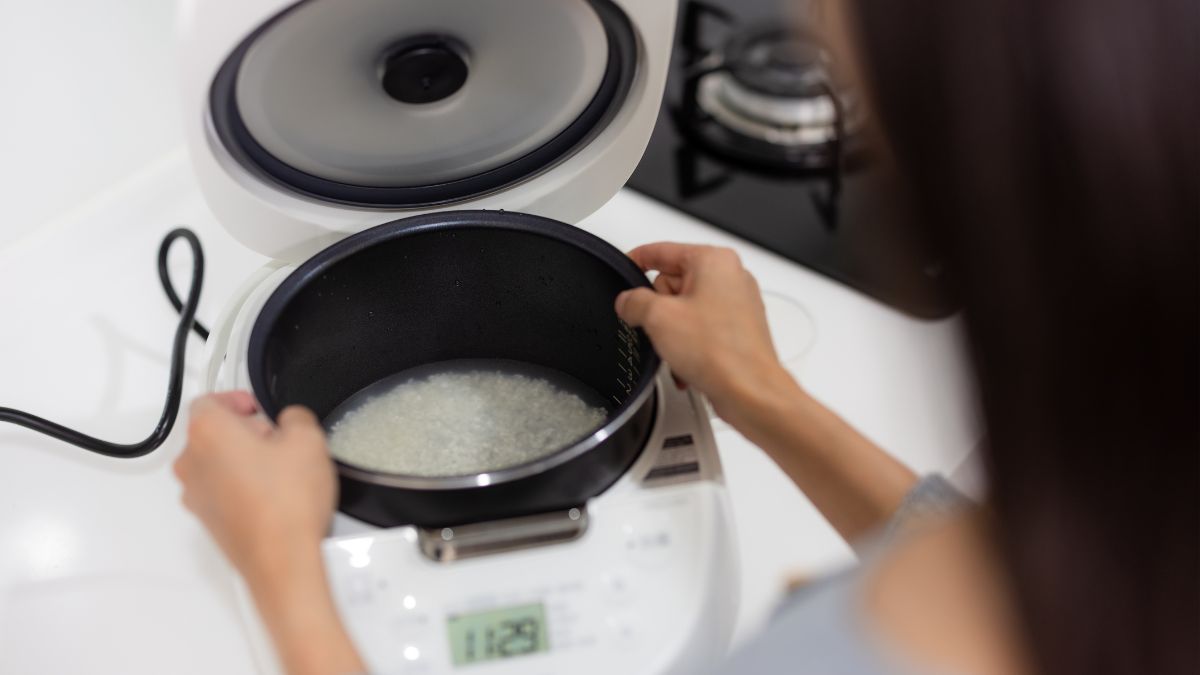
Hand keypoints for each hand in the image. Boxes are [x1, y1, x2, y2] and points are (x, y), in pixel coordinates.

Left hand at [174, 392, 335, 582]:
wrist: (282, 561)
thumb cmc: (287, 504)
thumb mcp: (308, 440)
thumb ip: (295, 416)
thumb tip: (289, 421)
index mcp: (207, 432)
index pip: (210, 399)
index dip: (238, 400)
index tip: (259, 409)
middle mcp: (191, 462)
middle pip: (212, 432)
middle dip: (244, 431)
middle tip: (279, 440)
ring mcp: (195, 494)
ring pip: (216, 462)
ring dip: (243, 460)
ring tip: (281, 472)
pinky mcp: (207, 519)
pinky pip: (220, 490)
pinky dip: (241, 487)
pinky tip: (275, 496)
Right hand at [615, 243, 794, 423]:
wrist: (750, 392)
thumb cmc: (721, 352)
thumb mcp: (658, 318)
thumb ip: (634, 302)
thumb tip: (627, 301)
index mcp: (714, 261)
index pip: (663, 250)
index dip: (637, 259)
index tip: (625, 266)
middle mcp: (730, 277)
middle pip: (673, 283)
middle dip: (660, 309)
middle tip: (660, 328)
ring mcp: (737, 304)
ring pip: (685, 310)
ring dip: (672, 333)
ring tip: (678, 350)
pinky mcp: (737, 330)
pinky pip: (700, 330)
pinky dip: (689, 346)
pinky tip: (687, 364)